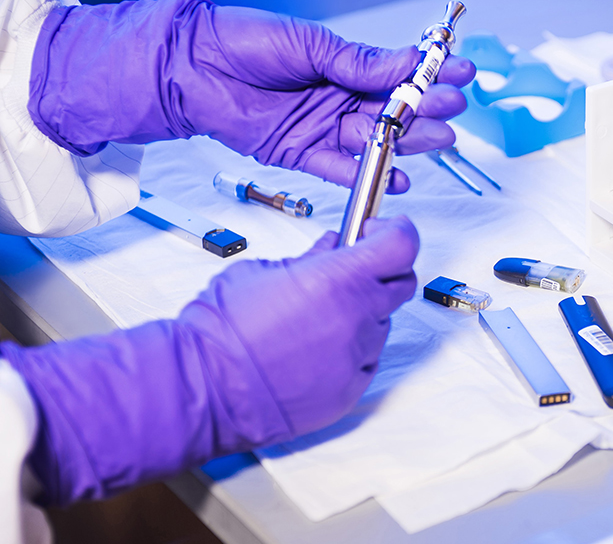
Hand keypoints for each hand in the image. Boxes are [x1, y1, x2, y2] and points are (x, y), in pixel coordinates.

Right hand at [1, 218, 416, 504]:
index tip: (382, 230)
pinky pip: (366, 360)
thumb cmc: (222, 328)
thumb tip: (333, 246)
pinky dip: (350, 350)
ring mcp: (357, 356)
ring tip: (315, 318)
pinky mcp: (351, 390)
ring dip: (361, 313)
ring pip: (380, 324)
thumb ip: (309, 258)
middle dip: (382, 271)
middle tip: (351, 270)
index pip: (402, 245)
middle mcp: (357, 317)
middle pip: (401, 284)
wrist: (203, 387)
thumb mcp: (262, 271)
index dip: (397, 232)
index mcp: (337, 279)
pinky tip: (313, 350)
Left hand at [28, 0, 474, 192]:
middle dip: (426, 111)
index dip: (429, 75)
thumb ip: (358, 62)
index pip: (397, 73)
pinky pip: (342, 168)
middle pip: (393, 111)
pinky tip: (399, 178)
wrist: (191, 68)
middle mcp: (338, 98)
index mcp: (343, 65)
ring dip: (408, 143)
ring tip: (440, 143)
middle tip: (454, 112)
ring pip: (375, 140)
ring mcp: (322, 127)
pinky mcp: (302, 154)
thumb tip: (406, 63)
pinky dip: (370, 175)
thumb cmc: (245, 43)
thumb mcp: (310, 43)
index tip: (461, 73)